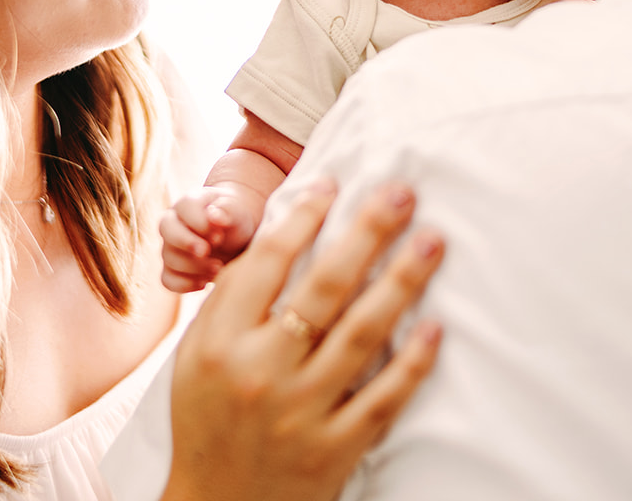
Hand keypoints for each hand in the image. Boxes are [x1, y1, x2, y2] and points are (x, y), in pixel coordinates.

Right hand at [159, 186, 261, 292]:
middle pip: (167, 230)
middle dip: (187, 243)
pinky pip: (168, 280)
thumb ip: (227, 211)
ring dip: (194, 267)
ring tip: (219, 268)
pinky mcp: (172, 268)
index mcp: (188, 203)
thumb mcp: (237, 211)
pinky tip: (205, 282)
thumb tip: (213, 216)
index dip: (199, 223)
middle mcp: (174, 223)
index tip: (219, 236)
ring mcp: (170, 247)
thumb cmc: (234, 218)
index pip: (184, 208)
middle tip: (207, 252)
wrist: (235, 234)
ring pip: (170, 259)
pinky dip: (185, 284)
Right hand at [160, 179, 443, 500]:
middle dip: (368, 232)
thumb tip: (284, 231)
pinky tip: (435, 325)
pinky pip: (382, 397)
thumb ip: (233, 299)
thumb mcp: (196, 356)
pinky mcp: (333, 450)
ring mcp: (299, 413)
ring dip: (402, 281)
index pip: (268, 262)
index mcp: (221, 343)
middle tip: (403, 192)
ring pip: (361, 334)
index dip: (304, 217)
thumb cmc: (207, 419)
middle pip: (325, 288)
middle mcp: (261, 373)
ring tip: (432, 241)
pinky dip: (412, 361)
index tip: (334, 183)